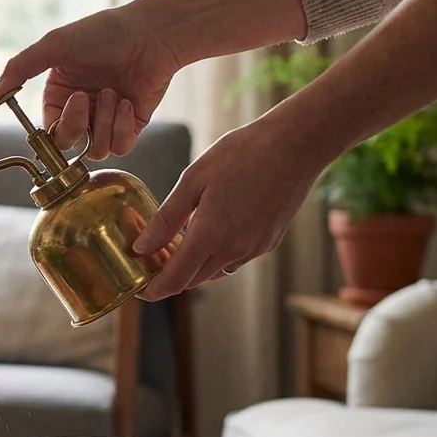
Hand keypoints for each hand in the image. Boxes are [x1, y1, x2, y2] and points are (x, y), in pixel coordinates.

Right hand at [0, 5, 183, 160]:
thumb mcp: (56, 45)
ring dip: (105, 121)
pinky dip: (123, 127)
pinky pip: (120, 147)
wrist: (152, 33)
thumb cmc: (105, 33)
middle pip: (68, 145)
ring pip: (95, 150)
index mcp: (59, 94)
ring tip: (115, 93)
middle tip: (86, 97)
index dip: (56, 125)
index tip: (71, 103)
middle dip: (77, 124)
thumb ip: (20, 68)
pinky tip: (128, 102)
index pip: (47, 130)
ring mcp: (106, 120)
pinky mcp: (131, 126)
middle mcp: (81, 110)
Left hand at [131, 116, 332, 300]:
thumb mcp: (193, 180)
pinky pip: (235, 259)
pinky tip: (211, 232)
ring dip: (194, 267)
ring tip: (178, 247)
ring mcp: (255, 248)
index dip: (154, 290)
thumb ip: (166, 219)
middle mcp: (234, 250)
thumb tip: (141, 248)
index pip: (176, 280)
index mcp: (211, 235)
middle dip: (171, 278)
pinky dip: (217, 255)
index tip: (139, 291)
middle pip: (194, 279)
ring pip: (215, 271)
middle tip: (152, 263)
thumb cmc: (242, 154)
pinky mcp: (269, 242)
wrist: (297, 145)